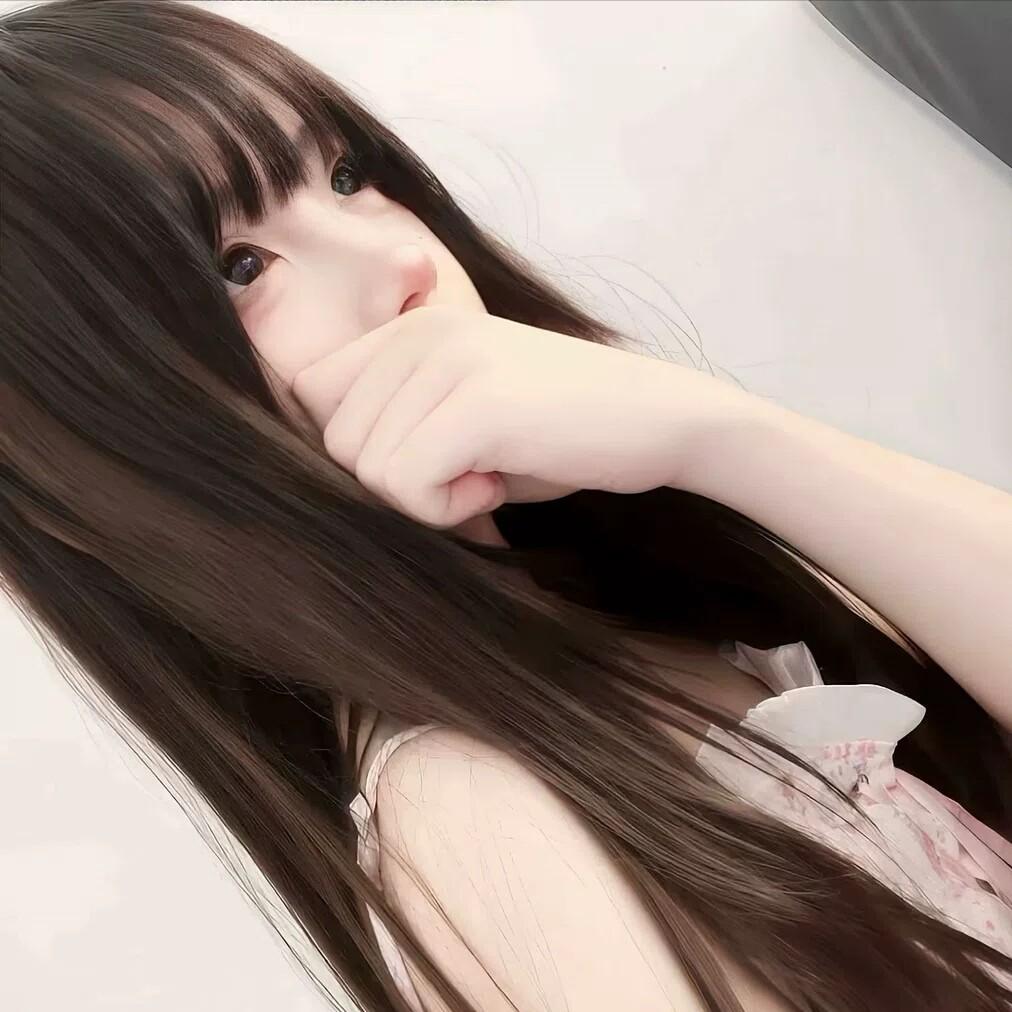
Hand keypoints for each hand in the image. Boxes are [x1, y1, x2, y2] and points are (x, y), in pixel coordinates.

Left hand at [290, 305, 747, 527]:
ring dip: (424, 498)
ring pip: (366, 468)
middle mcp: (422, 331)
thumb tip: (327, 478)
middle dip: (394, 482)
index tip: (428, 459)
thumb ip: (401, 425)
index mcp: (414, 327)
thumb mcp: (466, 416)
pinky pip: (405, 485)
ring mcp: (449, 361)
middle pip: (336, 440)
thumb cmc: (564, 431)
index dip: (361, 447)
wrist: (664, 420)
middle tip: (465, 475)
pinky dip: (446, 509)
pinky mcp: (478, 404)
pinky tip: (496, 487)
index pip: (314, 392)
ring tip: (488, 475)